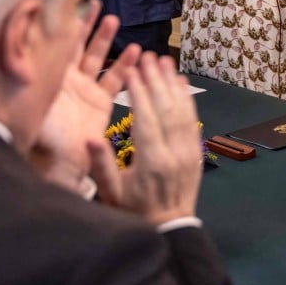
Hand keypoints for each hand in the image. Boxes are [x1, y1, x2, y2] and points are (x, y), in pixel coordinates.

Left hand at [30, 2, 140, 191]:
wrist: (61, 163)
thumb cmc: (45, 135)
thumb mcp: (36, 100)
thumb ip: (38, 74)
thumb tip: (30, 44)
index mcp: (50, 77)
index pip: (59, 44)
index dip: (66, 24)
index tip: (73, 4)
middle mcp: (67, 81)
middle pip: (78, 46)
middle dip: (88, 25)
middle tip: (97, 4)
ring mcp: (85, 91)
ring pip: (97, 59)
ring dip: (106, 40)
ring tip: (115, 20)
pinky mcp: (101, 104)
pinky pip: (115, 81)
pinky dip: (125, 67)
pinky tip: (136, 52)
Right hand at [89, 54, 202, 225]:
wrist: (170, 227)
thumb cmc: (133, 211)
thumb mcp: (112, 193)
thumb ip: (101, 166)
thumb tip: (90, 137)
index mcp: (151, 162)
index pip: (147, 120)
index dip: (140, 93)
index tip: (132, 70)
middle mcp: (174, 152)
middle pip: (167, 110)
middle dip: (157, 81)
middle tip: (149, 57)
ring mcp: (188, 151)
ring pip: (182, 111)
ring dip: (173, 84)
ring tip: (164, 61)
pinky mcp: (196, 151)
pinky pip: (193, 120)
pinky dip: (187, 99)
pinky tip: (180, 82)